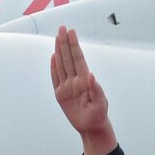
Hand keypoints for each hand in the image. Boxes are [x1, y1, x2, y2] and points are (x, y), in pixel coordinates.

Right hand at [51, 25, 116, 154]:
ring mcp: (67, 86)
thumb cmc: (98, 115)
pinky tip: (53, 57)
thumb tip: (90, 75)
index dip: (74, 45)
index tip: (71, 32)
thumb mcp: (100, 103)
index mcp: (84, 81)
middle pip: (68, 58)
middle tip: (62, 28)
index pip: (78, 59)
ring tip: (57, 37)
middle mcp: (75, 80)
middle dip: (65, 43)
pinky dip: (53, 68)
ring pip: (61, 65)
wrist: (91, 127)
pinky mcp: (61, 94)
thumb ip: (96, 89)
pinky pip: (55, 79)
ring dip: (59, 51)